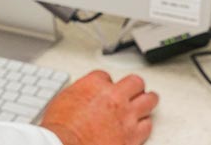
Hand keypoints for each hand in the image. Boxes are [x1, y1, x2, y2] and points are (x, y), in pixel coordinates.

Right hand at [39, 70, 158, 144]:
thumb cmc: (61, 127)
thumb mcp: (64, 99)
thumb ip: (80, 93)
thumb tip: (83, 96)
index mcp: (94, 84)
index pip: (106, 76)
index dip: (106, 83)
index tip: (105, 88)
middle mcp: (114, 96)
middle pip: (135, 82)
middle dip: (134, 86)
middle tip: (134, 89)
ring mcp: (126, 115)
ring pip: (149, 100)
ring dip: (147, 100)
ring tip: (147, 101)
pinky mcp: (134, 135)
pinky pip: (148, 124)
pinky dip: (144, 124)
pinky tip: (141, 124)